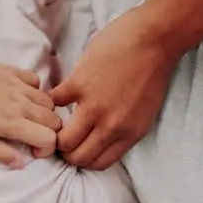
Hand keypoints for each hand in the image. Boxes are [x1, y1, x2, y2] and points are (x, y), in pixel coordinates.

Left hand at [0, 57, 61, 168]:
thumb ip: (0, 153)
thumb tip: (22, 163)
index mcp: (13, 123)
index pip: (49, 138)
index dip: (47, 148)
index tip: (34, 150)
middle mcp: (22, 104)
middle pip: (54, 120)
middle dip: (48, 131)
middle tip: (33, 134)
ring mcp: (18, 86)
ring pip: (48, 101)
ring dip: (44, 112)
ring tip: (29, 116)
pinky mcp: (12, 71)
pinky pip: (35, 80)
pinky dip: (35, 89)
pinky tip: (23, 95)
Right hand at [50, 6, 176, 170]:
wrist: (154, 39)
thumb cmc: (153, 71)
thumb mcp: (144, 110)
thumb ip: (123, 126)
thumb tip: (102, 135)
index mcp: (130, 134)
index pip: (98, 163)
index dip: (83, 159)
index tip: (76, 148)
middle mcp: (112, 126)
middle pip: (78, 157)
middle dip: (66, 151)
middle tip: (60, 136)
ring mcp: (94, 107)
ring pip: (64, 139)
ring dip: (54, 132)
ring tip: (51, 120)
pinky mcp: (79, 84)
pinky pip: (54, 102)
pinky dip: (48, 100)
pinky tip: (51, 95)